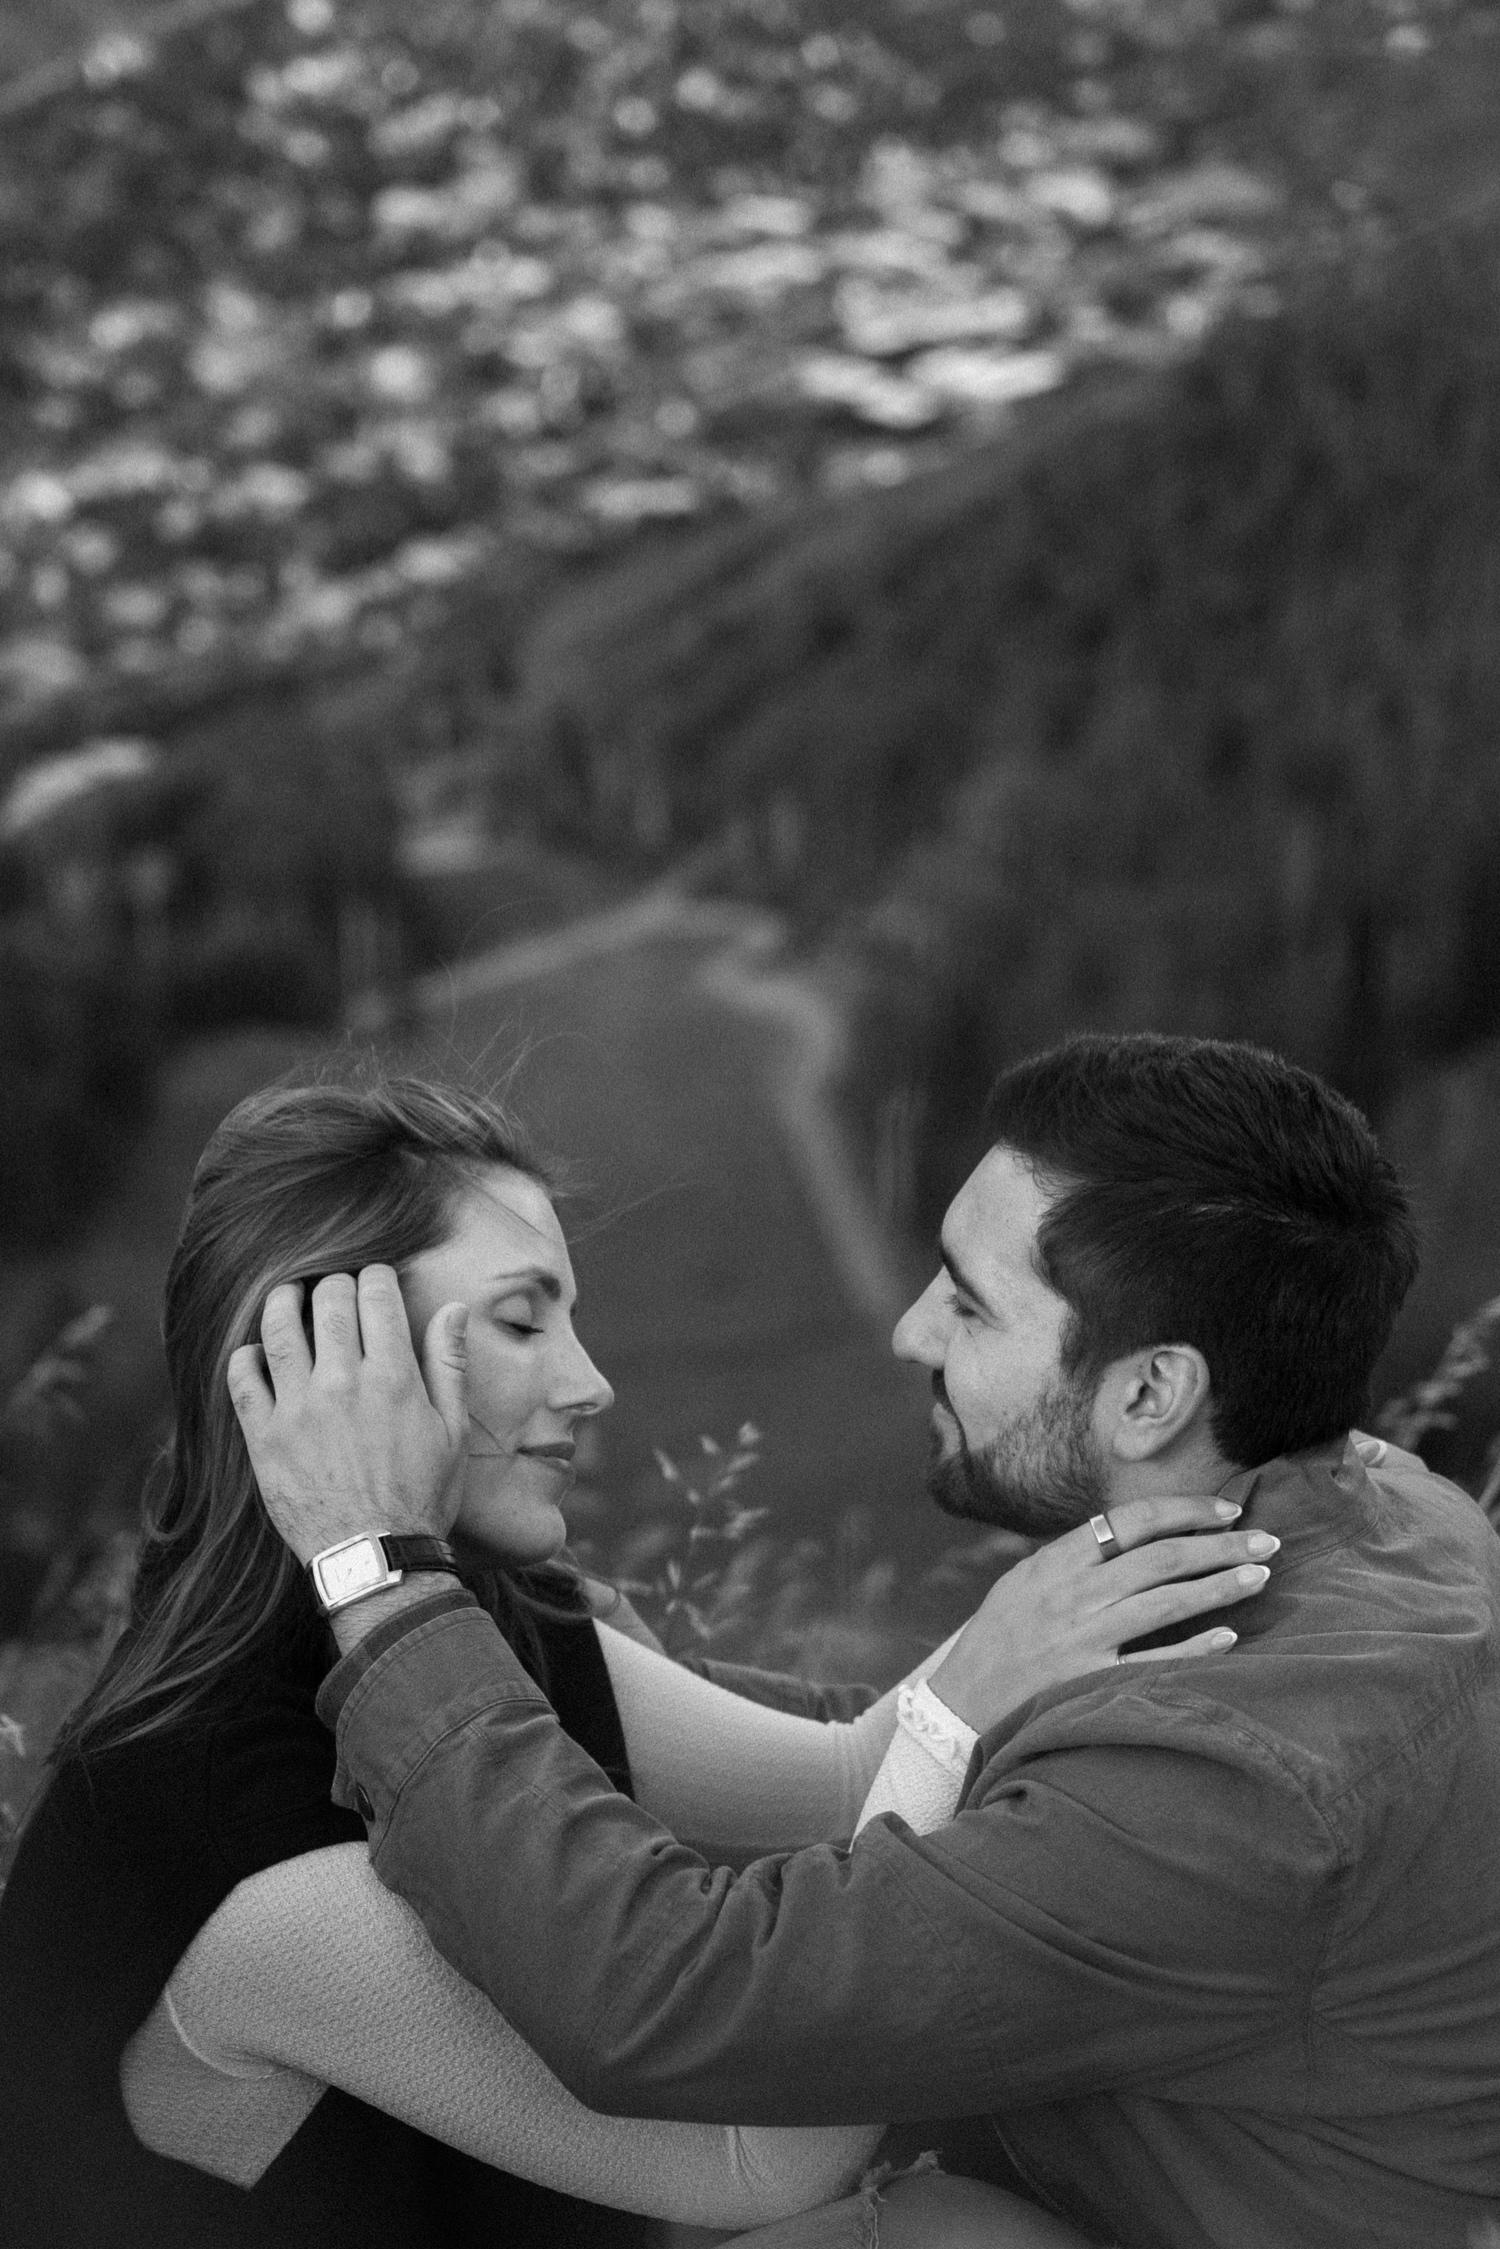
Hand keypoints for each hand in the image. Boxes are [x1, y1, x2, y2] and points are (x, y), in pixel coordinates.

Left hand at [228, 1266, 469, 1564]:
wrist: (375, 1558)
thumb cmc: (422, 1497)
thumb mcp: (452, 1431)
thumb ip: (449, 1364)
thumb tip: (454, 1308)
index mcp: (391, 1377)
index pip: (376, 1296)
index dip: (376, 1276)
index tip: (376, 1279)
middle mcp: (341, 1383)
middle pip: (328, 1302)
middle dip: (334, 1284)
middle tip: (336, 1289)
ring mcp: (297, 1408)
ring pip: (279, 1329)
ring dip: (283, 1302)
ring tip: (288, 1296)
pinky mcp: (265, 1437)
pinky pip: (242, 1380)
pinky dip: (245, 1357)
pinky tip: (255, 1353)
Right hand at [928, 1496, 1275, 1733]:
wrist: (958, 1705)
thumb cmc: (996, 1640)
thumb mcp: (1022, 1582)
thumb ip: (1072, 1559)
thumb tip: (1132, 1535)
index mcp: (1056, 1561)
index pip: (1131, 1519)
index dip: (1185, 1510)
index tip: (1227, 1509)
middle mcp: (1073, 1594)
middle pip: (1161, 1557)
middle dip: (1220, 1544)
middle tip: (1267, 1540)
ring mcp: (1083, 1638)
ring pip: (1167, 1601)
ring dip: (1220, 1585)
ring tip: (1260, 1575)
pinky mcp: (1091, 1682)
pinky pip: (1156, 1661)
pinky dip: (1196, 1646)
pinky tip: (1229, 1636)